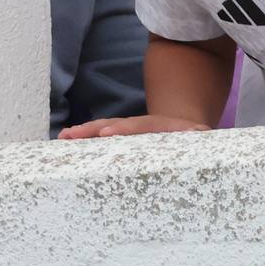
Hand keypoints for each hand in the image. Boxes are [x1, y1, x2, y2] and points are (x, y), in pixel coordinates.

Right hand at [57, 114, 210, 137]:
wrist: (185, 128)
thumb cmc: (191, 141)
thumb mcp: (198, 137)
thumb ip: (197, 133)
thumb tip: (200, 130)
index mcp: (160, 127)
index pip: (140, 126)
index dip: (124, 129)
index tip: (106, 133)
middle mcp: (141, 125)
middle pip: (116, 125)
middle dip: (94, 129)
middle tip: (73, 135)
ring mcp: (128, 130)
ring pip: (105, 128)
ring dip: (85, 132)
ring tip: (64, 137)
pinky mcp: (120, 137)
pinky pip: (101, 137)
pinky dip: (84, 138)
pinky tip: (65, 141)